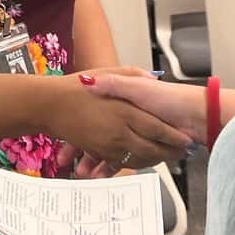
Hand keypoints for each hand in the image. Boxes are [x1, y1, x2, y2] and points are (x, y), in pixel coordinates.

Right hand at [43, 73, 191, 171]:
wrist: (48, 104)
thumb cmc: (78, 87)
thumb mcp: (108, 72)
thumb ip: (133, 76)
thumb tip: (152, 78)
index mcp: (125, 111)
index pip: (158, 128)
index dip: (174, 136)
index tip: (186, 139)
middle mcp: (120, 131)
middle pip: (152, 148)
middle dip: (169, 152)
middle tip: (181, 152)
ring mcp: (109, 144)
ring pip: (138, 158)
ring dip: (154, 160)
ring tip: (166, 157)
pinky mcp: (98, 151)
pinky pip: (121, 162)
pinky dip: (134, 162)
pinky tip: (141, 159)